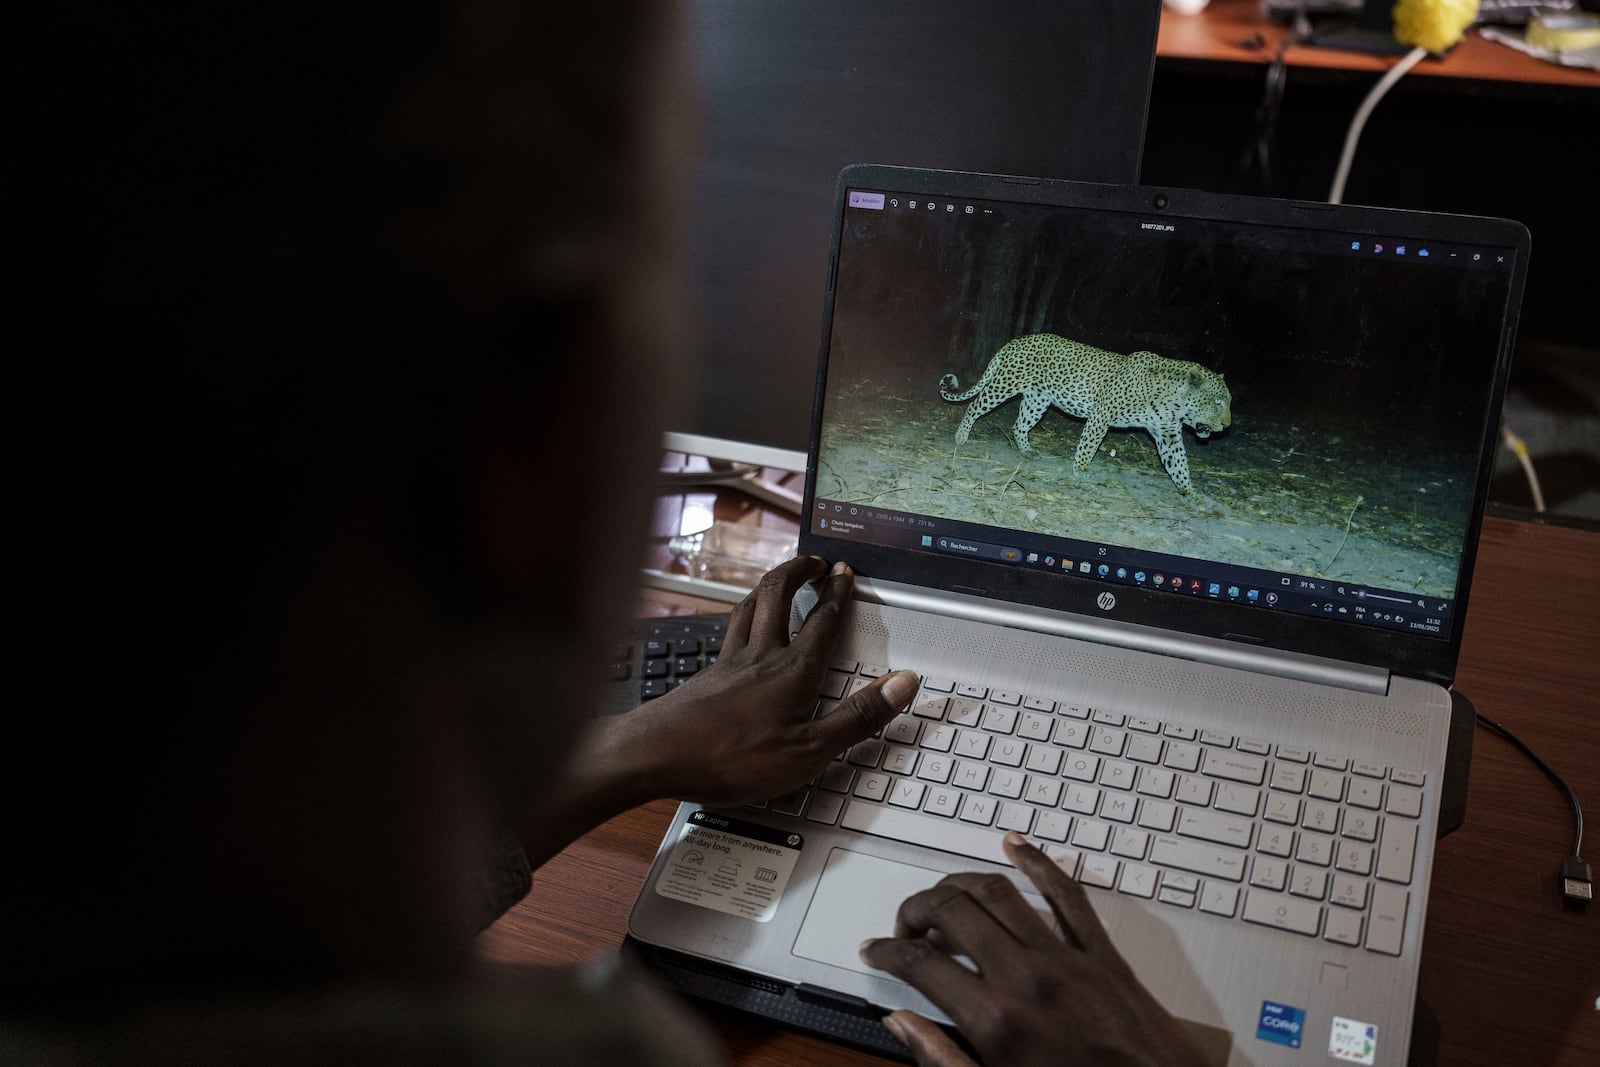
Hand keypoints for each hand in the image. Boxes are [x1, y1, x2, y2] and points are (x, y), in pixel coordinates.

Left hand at [596, 555, 917, 806]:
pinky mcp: (705, 675)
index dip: (839, 593)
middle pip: (778, 594)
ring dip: (767, 587)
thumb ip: (858, 717)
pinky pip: (727, 631)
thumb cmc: (730, 757)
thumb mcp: (809, 750)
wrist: (654, 755)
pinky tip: (738, 629)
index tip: (847, 572)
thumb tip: (902, 684)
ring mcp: (727, 662)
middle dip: (799, 571)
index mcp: (793, 671)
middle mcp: (760, 655)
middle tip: (814, 561)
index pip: (823, 621)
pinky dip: (741, 616)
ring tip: (779, 581)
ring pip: (748, 606)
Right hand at [859, 833, 1209, 1066]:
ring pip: (998, 891)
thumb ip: (942, 1059)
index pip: (921, 964)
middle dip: (915, 909)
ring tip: (943, 896)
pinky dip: (1038, 862)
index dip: (888, 950)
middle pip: (951, 912)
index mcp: (997, 1022)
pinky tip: (1016, 846)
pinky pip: (1067, 893)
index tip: (877, 950)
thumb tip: (903, 1024)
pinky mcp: (1103, 955)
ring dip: (959, 884)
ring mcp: (1067, 960)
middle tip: (906, 925)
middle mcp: (1028, 980)